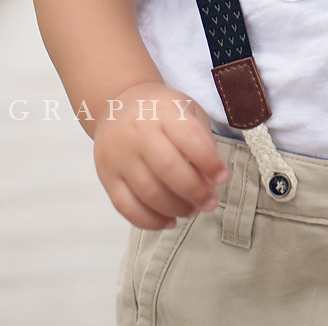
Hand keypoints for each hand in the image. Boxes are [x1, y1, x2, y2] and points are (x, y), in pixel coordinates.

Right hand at [92, 81, 229, 229]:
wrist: (117, 105)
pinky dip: (150, 221)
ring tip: (192, 210)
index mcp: (163, 111)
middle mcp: (138, 131)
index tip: (222, 178)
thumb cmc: (160, 113)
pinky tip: (168, 221)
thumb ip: (203, 143)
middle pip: (168, 168)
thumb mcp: (188, 112)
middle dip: (195, 192)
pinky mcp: (106, 176)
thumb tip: (211, 182)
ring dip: (176, 208)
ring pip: (148, 192)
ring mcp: (119, 155)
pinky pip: (126, 207)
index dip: (209, 162)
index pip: (190, 137)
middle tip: (210, 203)